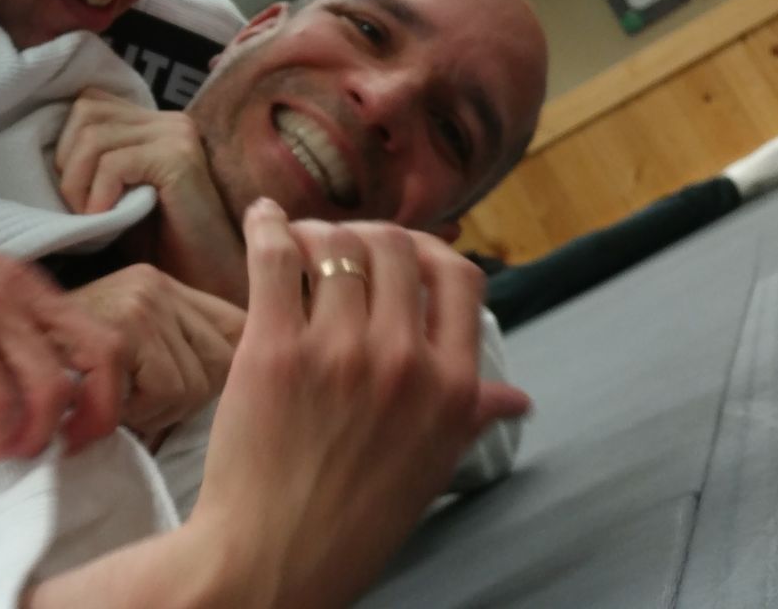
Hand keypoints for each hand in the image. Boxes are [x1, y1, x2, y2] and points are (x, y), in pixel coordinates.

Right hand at [0, 212, 127, 464]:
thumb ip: (0, 329)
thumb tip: (15, 391)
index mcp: (34, 289)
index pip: (105, 340)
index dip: (110, 393)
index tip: (81, 429)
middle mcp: (24, 295)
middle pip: (101, 359)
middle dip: (96, 419)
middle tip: (61, 452)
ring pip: (50, 387)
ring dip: (37, 437)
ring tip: (8, 454)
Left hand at [56, 88, 244, 301]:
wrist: (209, 281)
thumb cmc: (158, 246)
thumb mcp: (112, 196)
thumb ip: (89, 165)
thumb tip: (36, 148)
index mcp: (152, 122)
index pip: (88, 102)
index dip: (65, 143)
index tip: (68, 188)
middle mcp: (168, 120)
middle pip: (86, 112)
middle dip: (67, 162)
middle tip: (77, 207)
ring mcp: (176, 135)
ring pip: (93, 135)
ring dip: (77, 183)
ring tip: (91, 216)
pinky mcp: (178, 159)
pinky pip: (114, 163)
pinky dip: (97, 195)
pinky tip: (106, 220)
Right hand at [67, 264, 243, 440]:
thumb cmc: (62, 370)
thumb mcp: (128, 345)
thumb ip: (178, 348)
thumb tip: (244, 378)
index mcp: (162, 284)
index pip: (238, 325)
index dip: (229, 369)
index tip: (197, 393)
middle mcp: (155, 284)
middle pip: (225, 362)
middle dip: (187, 398)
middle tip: (138, 404)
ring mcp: (139, 303)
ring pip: (196, 383)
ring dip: (159, 411)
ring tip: (117, 405)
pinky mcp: (119, 332)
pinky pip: (168, 391)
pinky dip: (142, 415)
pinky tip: (109, 412)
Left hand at [188, 203, 530, 607]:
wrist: (275, 557)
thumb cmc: (353, 518)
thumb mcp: (432, 466)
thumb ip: (471, 416)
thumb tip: (516, 397)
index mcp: (450, 386)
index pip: (457, 278)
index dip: (426, 251)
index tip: (399, 253)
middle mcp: (402, 360)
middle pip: (393, 246)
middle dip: (365, 236)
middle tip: (339, 245)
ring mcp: (337, 351)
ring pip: (335, 244)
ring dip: (313, 232)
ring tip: (297, 244)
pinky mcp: (273, 349)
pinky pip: (274, 259)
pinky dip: (266, 228)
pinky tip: (260, 219)